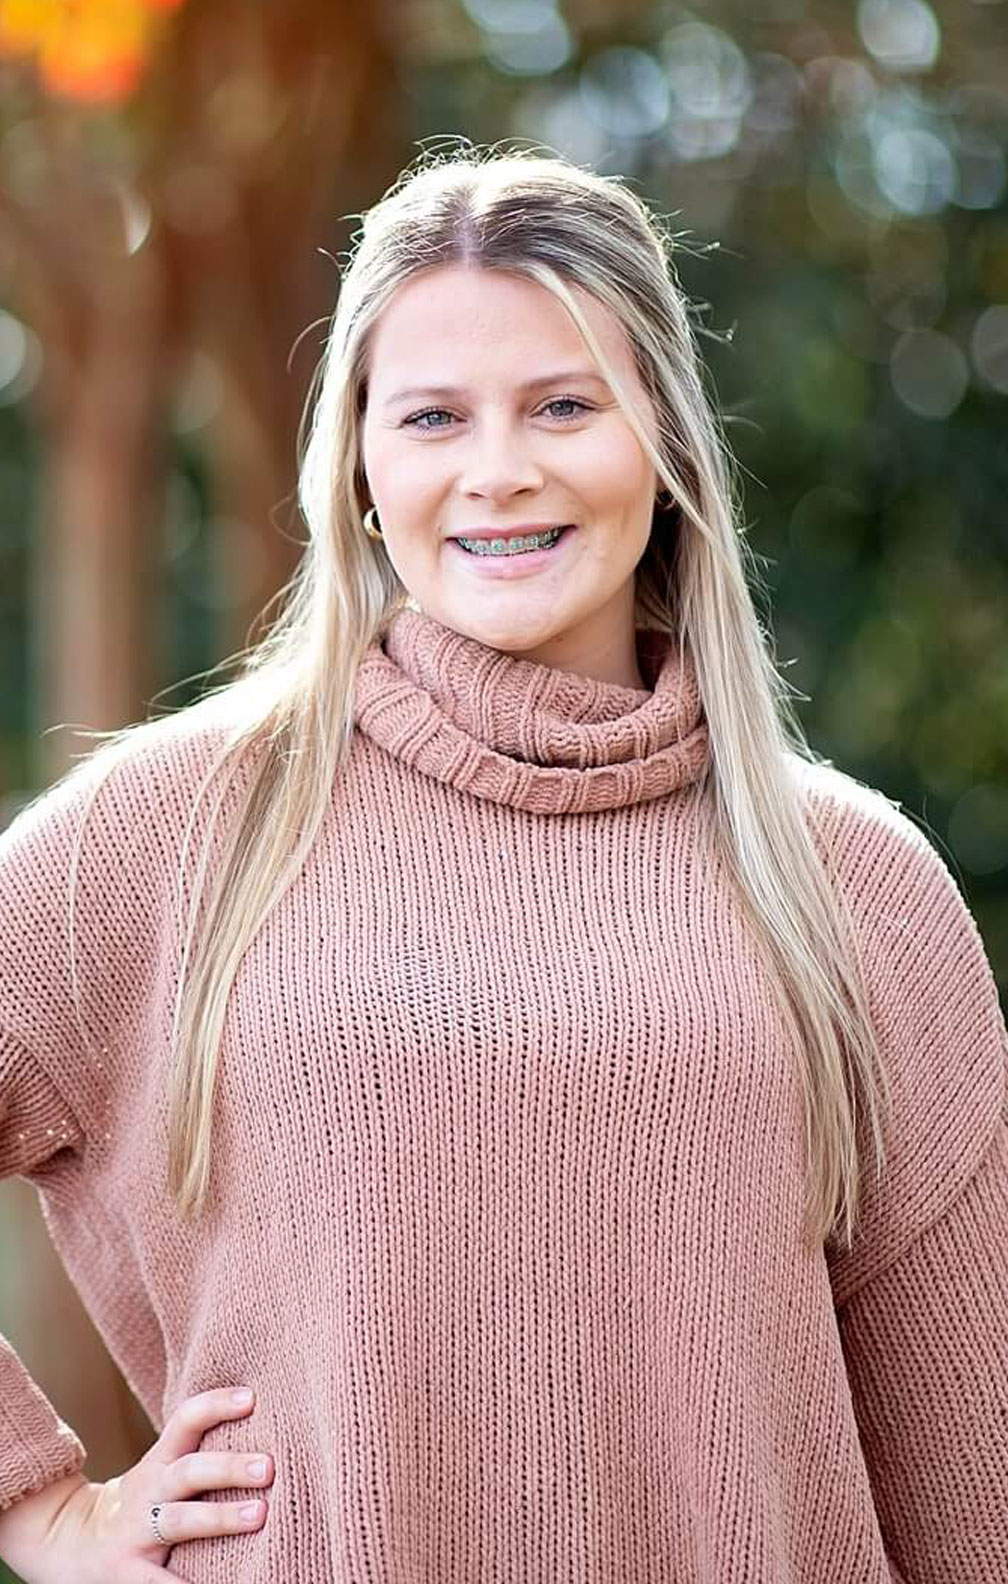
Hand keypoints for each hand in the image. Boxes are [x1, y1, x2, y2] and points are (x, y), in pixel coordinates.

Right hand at [0, 1385, 272, 1582]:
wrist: (72, 1543)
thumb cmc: (143, 1502)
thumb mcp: (162, 1470)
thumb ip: (201, 1454)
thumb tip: (270, 1438)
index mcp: (160, 1462)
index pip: (185, 1421)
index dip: (214, 1405)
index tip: (250, 1398)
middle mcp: (148, 1491)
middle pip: (189, 1472)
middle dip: (228, 1468)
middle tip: (268, 1467)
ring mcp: (136, 1532)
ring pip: (179, 1520)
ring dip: (219, 1517)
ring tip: (259, 1514)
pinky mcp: (129, 1572)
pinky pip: (162, 1581)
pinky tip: (226, 1582)